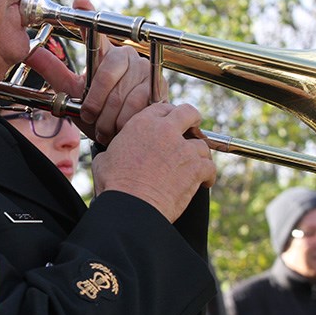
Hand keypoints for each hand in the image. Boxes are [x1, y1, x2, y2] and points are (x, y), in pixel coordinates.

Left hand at [24, 0, 169, 145]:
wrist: (124, 135)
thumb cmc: (99, 112)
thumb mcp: (73, 91)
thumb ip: (54, 71)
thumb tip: (28, 52)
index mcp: (104, 54)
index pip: (95, 31)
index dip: (88, 14)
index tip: (79, 1)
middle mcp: (125, 55)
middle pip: (106, 73)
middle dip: (95, 101)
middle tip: (90, 116)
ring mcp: (143, 68)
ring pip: (120, 94)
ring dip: (108, 117)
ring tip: (105, 125)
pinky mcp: (157, 85)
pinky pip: (135, 104)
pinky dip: (123, 120)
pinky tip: (121, 126)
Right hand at [91, 102, 215, 221]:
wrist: (131, 206)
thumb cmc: (115, 186)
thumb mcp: (105, 159)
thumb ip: (114, 150)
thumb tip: (111, 155)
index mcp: (142, 124)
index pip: (162, 108)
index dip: (168, 116)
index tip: (170, 124)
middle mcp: (165, 131)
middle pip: (189, 113)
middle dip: (192, 120)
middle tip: (192, 130)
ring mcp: (183, 149)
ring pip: (202, 144)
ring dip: (199, 154)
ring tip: (194, 165)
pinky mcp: (196, 168)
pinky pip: (210, 167)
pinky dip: (208, 175)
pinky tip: (203, 182)